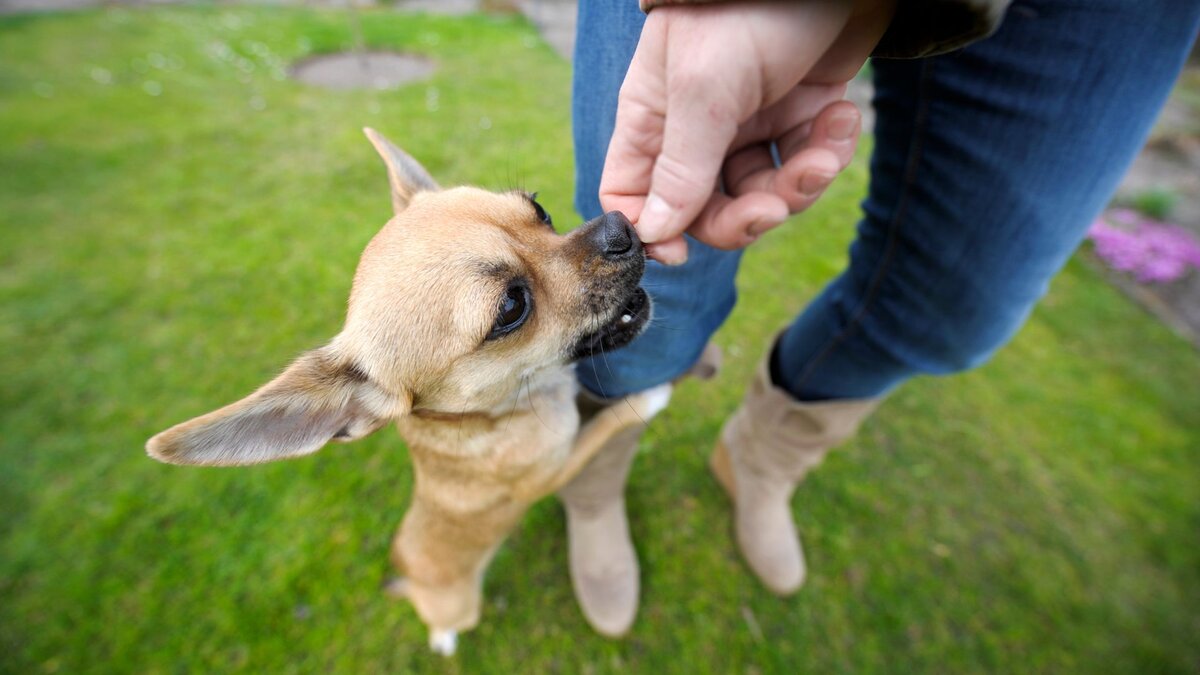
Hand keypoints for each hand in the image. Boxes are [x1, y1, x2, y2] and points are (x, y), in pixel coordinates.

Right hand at [599, 0, 892, 263]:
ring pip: (763, 191)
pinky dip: (830, 148)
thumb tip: (654, 234)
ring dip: (799, 184)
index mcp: (654, 117)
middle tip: (776, 206)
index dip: (652, 229)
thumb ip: (681, 166)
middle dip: (744, 216)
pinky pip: (807, 159)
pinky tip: (841, 116)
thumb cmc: (746, 8)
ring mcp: (749, 121)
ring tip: (824, 154)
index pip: (631, 191)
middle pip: (705, 208)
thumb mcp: (705, 89)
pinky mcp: (798, 112)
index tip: (682, 252)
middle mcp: (697, 127)